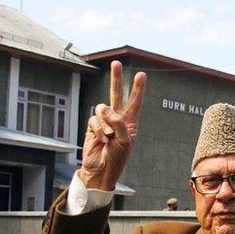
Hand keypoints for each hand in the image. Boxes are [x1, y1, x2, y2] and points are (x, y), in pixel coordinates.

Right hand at [80, 60, 146, 190]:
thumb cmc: (117, 158)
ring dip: (105, 122)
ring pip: (102, 108)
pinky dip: (99, 130)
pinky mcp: (92, 126)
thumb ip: (119, 123)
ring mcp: (103, 122)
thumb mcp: (125, 141)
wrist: (101, 170)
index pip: (135, 103)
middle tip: (116, 63)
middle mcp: (117, 120)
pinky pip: (94, 120)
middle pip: (116, 95)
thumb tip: (106, 109)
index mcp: (130, 123)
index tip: (142, 75)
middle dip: (116, 79)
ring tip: (109, 137)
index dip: (138, 89)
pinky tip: (101, 140)